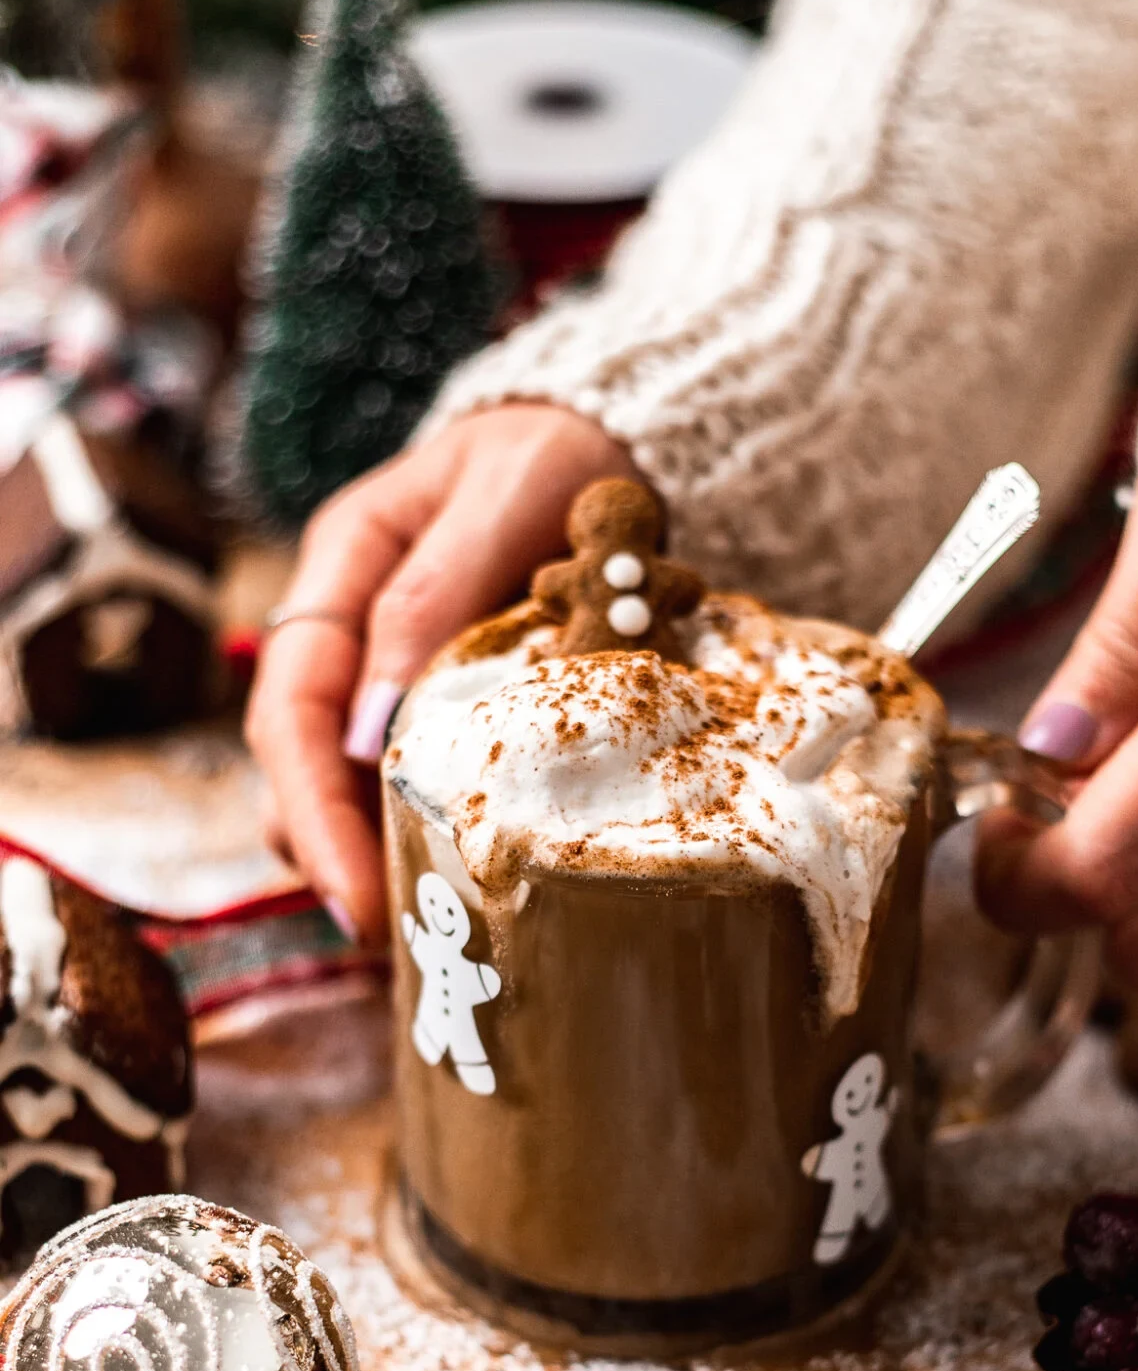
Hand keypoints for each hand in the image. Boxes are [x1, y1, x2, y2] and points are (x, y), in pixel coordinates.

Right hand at [244, 403, 634, 944]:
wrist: (612, 437)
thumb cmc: (561, 454)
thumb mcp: (506, 498)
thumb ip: (435, 595)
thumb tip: (371, 729)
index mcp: (343, 563)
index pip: (293, 705)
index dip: (311, 807)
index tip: (352, 891)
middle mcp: (347, 621)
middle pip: (300, 757)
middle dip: (328, 852)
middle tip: (383, 934)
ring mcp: (388, 661)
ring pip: (338, 778)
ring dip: (361, 852)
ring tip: (411, 930)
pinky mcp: (438, 695)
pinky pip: (401, 775)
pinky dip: (410, 832)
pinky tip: (445, 882)